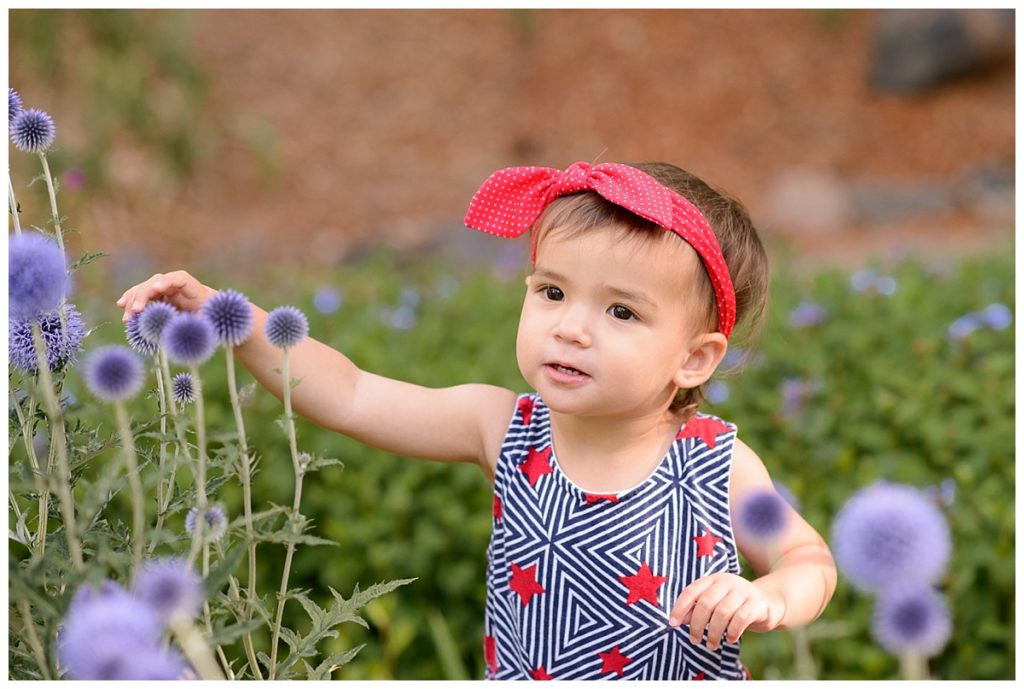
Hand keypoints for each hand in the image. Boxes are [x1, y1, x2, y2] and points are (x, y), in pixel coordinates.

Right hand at [115, 270, 215, 322]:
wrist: (213, 317)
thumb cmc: (212, 320)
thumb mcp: (208, 324)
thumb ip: (196, 325)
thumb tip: (179, 330)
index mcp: (194, 289)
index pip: (179, 278)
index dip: (166, 281)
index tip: (156, 288)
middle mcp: (178, 286)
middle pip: (156, 282)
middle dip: (144, 295)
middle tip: (135, 311)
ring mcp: (167, 290)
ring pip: (146, 288)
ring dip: (133, 300)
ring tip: (127, 317)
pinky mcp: (159, 297)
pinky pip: (143, 295)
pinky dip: (132, 299)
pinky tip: (121, 305)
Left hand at [668, 573, 785, 650]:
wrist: (768, 603)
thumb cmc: (734, 606)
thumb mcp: (714, 605)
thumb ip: (696, 610)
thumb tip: (678, 620)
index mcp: (712, 580)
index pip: (691, 591)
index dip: (680, 607)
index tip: (673, 624)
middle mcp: (727, 582)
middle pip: (705, 603)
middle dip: (697, 624)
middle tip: (694, 640)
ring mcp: (743, 591)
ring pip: (722, 612)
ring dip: (714, 632)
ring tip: (711, 645)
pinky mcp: (757, 603)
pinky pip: (741, 618)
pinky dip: (732, 631)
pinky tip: (730, 639)